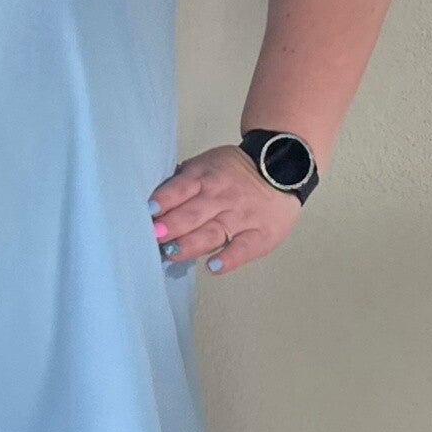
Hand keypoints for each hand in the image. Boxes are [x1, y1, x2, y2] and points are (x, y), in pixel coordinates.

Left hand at [148, 143, 302, 275]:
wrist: (282, 169)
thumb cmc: (233, 172)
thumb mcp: (207, 164)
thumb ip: (183, 181)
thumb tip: (155, 202)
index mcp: (205, 177)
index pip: (181, 189)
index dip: (164, 200)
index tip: (149, 213)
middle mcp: (221, 197)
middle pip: (193, 214)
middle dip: (171, 227)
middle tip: (154, 238)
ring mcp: (242, 217)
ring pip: (213, 233)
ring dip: (190, 244)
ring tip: (172, 253)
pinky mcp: (261, 235)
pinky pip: (244, 248)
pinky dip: (229, 259)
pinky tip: (213, 266)